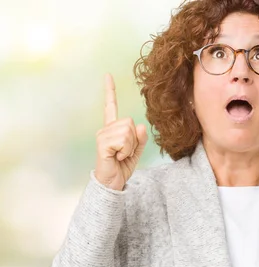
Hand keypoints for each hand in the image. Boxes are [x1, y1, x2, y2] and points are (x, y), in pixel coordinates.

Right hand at [94, 73, 147, 190]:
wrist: (112, 182)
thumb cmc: (122, 166)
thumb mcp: (136, 151)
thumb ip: (141, 139)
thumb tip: (140, 125)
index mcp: (113, 129)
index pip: (111, 106)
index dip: (110, 91)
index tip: (108, 75)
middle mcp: (106, 129)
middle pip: (129, 122)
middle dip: (134, 140)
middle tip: (125, 152)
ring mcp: (102, 135)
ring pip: (128, 132)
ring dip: (130, 147)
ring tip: (120, 155)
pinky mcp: (102, 144)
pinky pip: (123, 140)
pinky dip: (125, 151)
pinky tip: (116, 157)